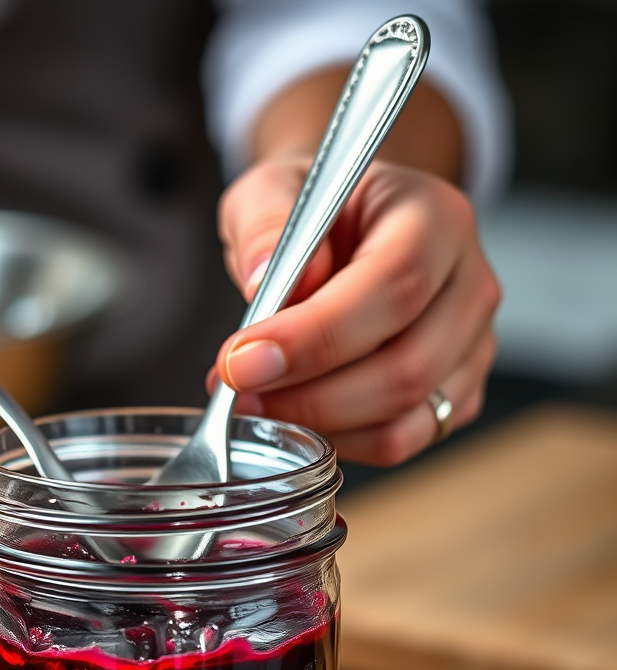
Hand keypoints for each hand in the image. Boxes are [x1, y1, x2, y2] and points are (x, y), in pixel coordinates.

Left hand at [214, 157, 499, 464]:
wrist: (353, 227)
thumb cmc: (318, 209)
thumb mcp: (273, 187)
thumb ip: (263, 223)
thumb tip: (263, 282)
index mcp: (436, 218)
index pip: (394, 286)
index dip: (315, 336)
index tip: (243, 361)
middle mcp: (470, 285)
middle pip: (406, 367)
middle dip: (308, 396)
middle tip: (237, 393)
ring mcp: (471, 347)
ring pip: (406, 417)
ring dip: (320, 426)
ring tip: (256, 405)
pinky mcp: (456, 394)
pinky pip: (402, 441)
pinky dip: (341, 442)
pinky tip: (296, 417)